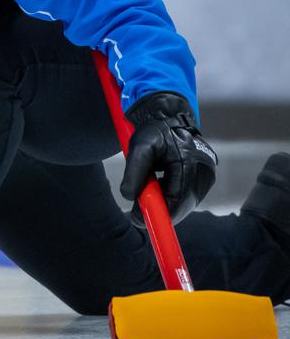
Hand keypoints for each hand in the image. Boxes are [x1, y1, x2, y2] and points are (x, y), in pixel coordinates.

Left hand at [120, 92, 216, 226]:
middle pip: (183, 204)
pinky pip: (187, 195)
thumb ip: (134, 172)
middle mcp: (204, 172)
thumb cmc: (154, 131)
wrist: (170, 117)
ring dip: (166, 203)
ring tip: (148, 189)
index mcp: (190, 162)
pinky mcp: (205, 178)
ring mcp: (207, 176)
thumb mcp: (139, 147)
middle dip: (161, 211)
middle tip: (138, 212)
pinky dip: (171, 197)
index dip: (159, 214)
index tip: (140, 221)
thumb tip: (130, 196)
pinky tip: (159, 185)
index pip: (177, 198)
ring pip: (185, 202)